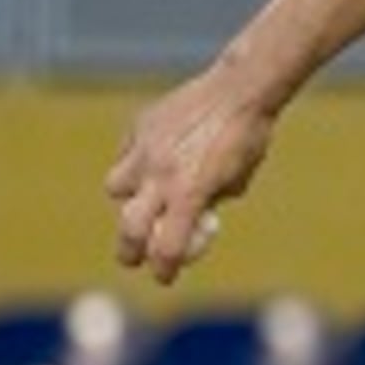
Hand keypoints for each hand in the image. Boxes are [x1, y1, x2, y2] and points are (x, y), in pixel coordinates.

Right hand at [108, 61, 279, 284]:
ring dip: (127, 199)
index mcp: (190, 192)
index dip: (164, 268)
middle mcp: (162, 174)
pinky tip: (154, 160)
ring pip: (116, 187)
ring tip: (144, 198)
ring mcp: (146, 149)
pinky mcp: (140, 126)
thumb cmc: (248, 136)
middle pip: (130, 227)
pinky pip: (127, 154)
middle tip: (132, 258)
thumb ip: (210, 201)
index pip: (167, 247)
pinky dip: (135, 164)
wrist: (240, 88)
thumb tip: (194, 217)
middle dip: (129, 249)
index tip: (164, 276)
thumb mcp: (237, 179)